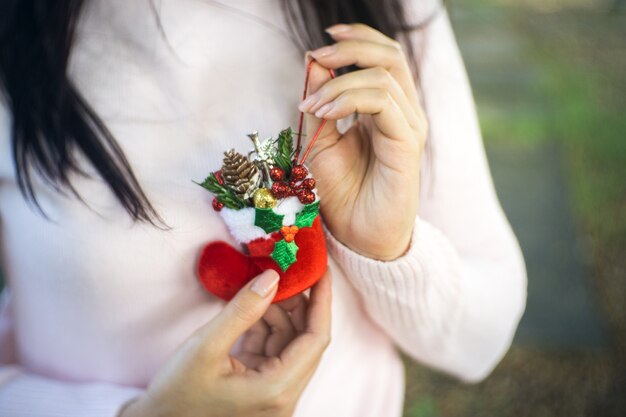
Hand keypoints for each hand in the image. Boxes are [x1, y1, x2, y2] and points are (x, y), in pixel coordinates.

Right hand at [119, 269, 331, 416]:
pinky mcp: (261, 388)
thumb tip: (272, 278)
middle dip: (299, 304)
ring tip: (262, 286)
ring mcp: (273, 394)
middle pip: (306, 341)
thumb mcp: (205, 346)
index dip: (321, 301)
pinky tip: (253, 306)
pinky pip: (274, 351)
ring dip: (279, 313)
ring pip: (289, 343)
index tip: (320, 270)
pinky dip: (266, 327)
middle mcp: (283, 396)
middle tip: (288, 272)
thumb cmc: (176, 394)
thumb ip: (242, 310)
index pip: (316, 340)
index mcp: (277, 390)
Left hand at [298, 23, 426, 259]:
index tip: (319, 45)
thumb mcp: (320, 141)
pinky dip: (349, 100)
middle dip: (351, 48)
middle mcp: (403, 113)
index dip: (356, 40)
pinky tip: (324, 115)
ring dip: (339, 84)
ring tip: (311, 106)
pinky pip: (384, 105)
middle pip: (391, 56)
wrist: (359, 236)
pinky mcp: (407, 146)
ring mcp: (409, 128)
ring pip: (384, 78)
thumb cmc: (342, 193)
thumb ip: (319, 103)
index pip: (383, 57)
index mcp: (386, 108)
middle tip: (317, 56)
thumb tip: (312, 60)